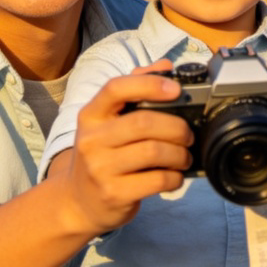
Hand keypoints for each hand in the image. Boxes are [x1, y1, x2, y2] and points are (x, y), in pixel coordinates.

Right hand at [48, 72, 192, 238]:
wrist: (78, 201)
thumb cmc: (102, 152)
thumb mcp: (108, 120)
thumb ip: (135, 88)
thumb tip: (165, 65)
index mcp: (91, 115)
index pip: (116, 88)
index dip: (149, 84)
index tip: (176, 89)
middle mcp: (91, 140)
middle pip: (144, 123)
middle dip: (176, 127)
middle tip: (188, 134)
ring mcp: (100, 169)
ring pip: (153, 152)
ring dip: (179, 153)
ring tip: (184, 155)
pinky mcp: (113, 194)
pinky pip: (156, 180)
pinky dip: (174, 177)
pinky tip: (175, 175)